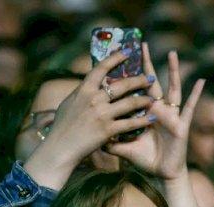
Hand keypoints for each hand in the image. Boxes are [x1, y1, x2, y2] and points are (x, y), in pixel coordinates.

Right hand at [38, 51, 154, 170]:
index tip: (128, 52)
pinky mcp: (108, 130)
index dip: (115, 58)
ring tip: (153, 99)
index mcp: (83, 90)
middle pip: (122, 85)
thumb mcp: (69, 103)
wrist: (60, 148)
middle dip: (139, 80)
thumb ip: (82, 93)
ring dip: (144, 100)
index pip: (101, 68)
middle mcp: (94, 99)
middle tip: (150, 78)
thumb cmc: (62, 126)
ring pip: (130, 103)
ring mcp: (102, 114)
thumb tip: (90, 84)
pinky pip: (130, 123)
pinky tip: (152, 118)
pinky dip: (143, 120)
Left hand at [108, 45, 204, 180]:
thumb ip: (112, 143)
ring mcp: (171, 115)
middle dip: (147, 65)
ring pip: (172, 89)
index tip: (121, 60)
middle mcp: (158, 110)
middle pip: (152, 83)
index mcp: (145, 113)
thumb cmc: (147, 160)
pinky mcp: (181, 124)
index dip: (129, 77)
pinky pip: (189, 107)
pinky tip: (201, 80)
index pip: (136, 90)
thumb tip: (95, 139)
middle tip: (142, 45)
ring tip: (173, 53)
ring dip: (173, 71)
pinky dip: (196, 94)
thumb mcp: (125, 149)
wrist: (163, 174)